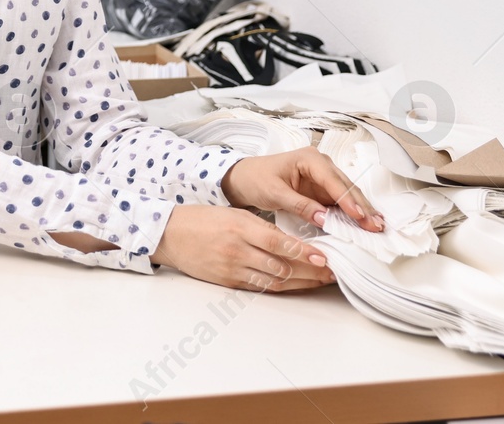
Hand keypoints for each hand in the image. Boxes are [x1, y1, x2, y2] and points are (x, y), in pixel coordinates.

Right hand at [151, 205, 335, 290]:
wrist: (170, 235)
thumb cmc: (202, 220)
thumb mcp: (233, 215)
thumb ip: (261, 227)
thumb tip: (291, 241)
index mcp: (240, 228)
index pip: (279, 243)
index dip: (305, 252)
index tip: (325, 256)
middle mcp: (237, 250)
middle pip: (282, 266)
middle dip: (311, 270)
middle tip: (333, 271)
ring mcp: (233, 269)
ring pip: (275, 280)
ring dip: (301, 282)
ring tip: (321, 280)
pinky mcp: (228, 282)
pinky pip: (260, 287)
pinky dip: (281, 287)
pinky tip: (296, 285)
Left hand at [220, 147, 383, 231]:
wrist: (244, 178)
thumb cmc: (256, 179)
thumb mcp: (274, 193)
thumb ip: (299, 205)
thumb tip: (324, 218)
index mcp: (309, 159)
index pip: (333, 180)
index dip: (347, 199)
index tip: (360, 216)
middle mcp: (321, 165)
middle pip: (346, 187)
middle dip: (362, 207)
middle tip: (377, 226)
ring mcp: (324, 178)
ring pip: (348, 194)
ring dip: (362, 211)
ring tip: (378, 226)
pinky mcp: (323, 190)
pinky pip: (341, 202)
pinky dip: (353, 213)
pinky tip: (366, 223)